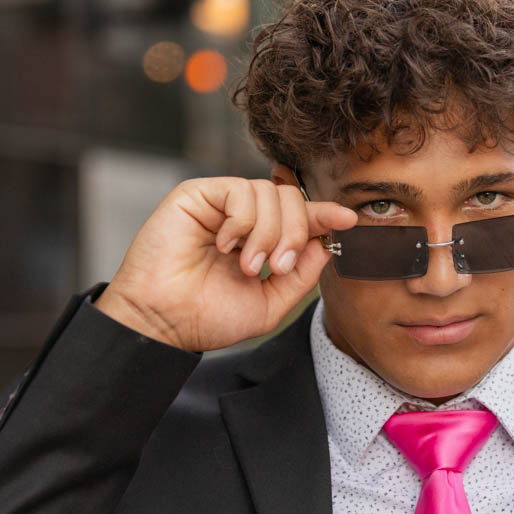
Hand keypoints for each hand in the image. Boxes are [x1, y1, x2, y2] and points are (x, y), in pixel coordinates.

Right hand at [94, 176, 356, 351]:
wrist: (165, 323)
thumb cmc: (208, 317)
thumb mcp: (271, 303)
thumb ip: (302, 275)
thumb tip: (327, 244)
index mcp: (260, 240)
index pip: (300, 217)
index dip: (325, 215)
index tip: (348, 220)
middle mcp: (242, 218)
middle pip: (292, 200)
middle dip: (296, 233)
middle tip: (277, 267)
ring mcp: (220, 204)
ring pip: (270, 193)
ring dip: (268, 234)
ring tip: (248, 266)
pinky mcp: (197, 194)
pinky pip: (241, 190)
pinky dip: (243, 222)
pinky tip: (226, 245)